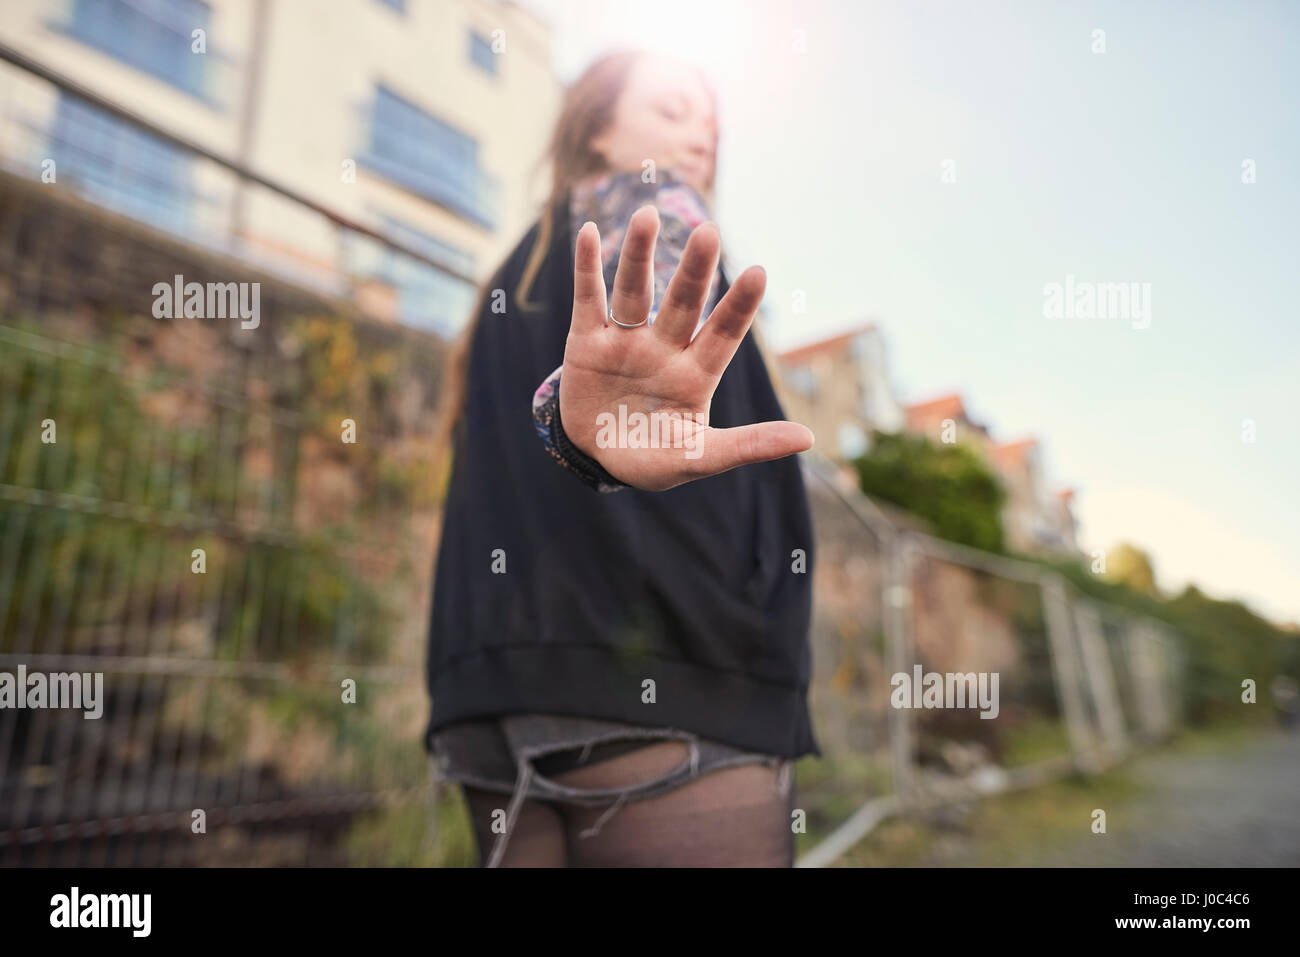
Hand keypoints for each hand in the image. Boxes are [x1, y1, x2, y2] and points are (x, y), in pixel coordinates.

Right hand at [558, 206, 813, 491]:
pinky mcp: (587, 341)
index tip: (758, 273)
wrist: (597, 458)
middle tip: (709, 232)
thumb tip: (808, 439)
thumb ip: (748, 445)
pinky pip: (589, 298)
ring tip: (647, 216)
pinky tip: (591, 232)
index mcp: (695, 375)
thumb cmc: (653, 457)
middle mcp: (664, 348)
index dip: (739, 306)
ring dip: (639, 255)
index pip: (723, 334)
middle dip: (694, 271)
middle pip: (683, 303)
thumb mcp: (700, 457)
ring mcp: (625, 341)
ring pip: (634, 292)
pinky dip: (588, 268)